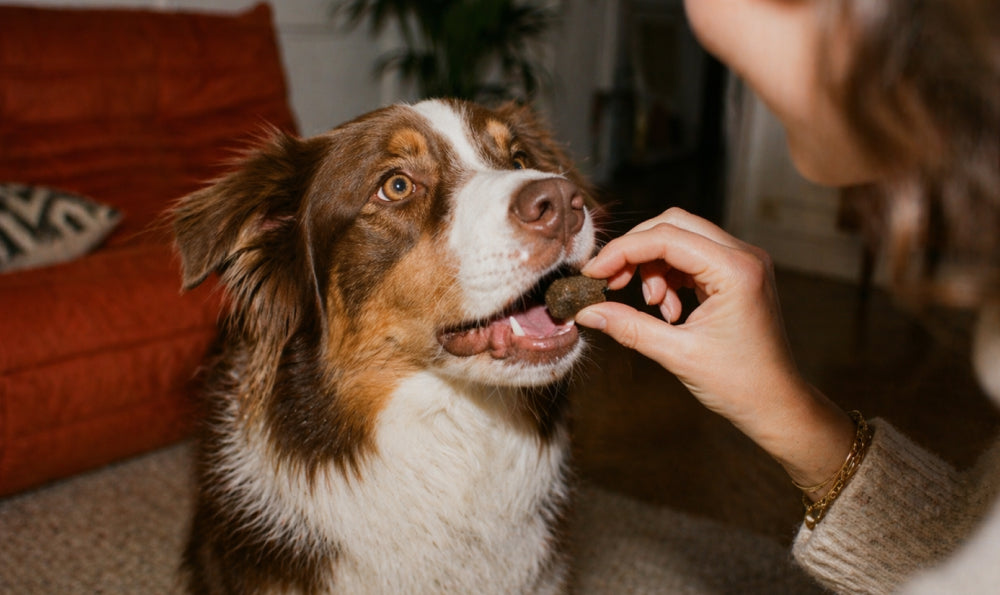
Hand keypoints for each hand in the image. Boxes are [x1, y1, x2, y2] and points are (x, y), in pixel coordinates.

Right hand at [576, 208, 853, 492]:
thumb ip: (629, 326)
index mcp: (735, 270)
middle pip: (673, 225)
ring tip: (653, 308)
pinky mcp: (738, 273)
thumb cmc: (739, 384)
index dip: (623, 251)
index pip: (666, 237)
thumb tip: (587, 311)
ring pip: (681, 238)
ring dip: (654, 267)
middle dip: (636, 251)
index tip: (594, 274)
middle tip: (613, 284)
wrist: (776, 404)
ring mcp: (743, 262)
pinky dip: (669, 275)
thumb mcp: (677, 354)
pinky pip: (692, 256)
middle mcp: (743, 256)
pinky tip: (668, 310)